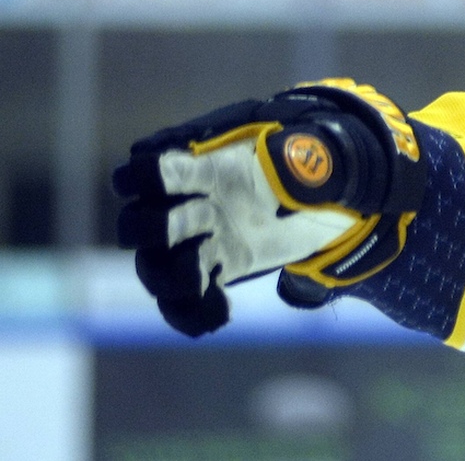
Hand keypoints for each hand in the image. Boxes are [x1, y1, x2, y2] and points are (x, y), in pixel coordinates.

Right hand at [113, 81, 424, 335]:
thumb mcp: (305, 159)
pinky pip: (183, 302)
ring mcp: (200, 243)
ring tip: (198, 283)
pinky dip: (191, 314)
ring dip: (168, 279)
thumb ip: (297, 160)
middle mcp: (193, 208)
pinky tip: (219, 313)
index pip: (158, 171)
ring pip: (155, 267)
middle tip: (185, 230)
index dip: (143, 175)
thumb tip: (298, 162)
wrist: (317, 204)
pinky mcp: (215, 272)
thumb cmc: (306, 172)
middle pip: (141, 223)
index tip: (137, 180)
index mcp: (209, 172)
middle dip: (151, 228)